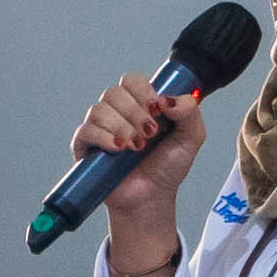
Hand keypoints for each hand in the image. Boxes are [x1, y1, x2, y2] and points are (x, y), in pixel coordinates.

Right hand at [78, 75, 215, 238]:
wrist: (152, 197)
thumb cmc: (167, 168)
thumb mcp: (191, 137)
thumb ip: (189, 111)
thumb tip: (167, 97)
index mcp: (140, 104)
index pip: (132, 80)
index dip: (143, 91)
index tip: (156, 109)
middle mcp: (118, 112)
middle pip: (115, 92)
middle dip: (135, 113)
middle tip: (150, 134)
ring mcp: (100, 127)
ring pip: (100, 109)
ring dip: (122, 127)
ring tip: (136, 147)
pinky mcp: (85, 145)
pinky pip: (86, 130)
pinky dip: (104, 137)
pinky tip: (118, 148)